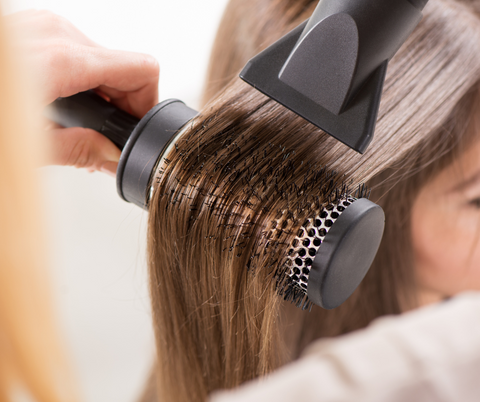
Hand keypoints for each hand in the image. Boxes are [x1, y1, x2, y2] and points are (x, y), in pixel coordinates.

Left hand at [6, 10, 159, 175]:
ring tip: (77, 118)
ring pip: (101, 57)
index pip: (141, 69)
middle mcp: (57, 33)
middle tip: (102, 133)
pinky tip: (62, 99)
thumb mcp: (29, 146)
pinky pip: (77, 50)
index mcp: (63, 60)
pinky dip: (81, 77)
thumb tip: (111, 157)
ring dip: (100, 90)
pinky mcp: (33, 27)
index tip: (133, 125)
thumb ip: (79, 151)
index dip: (146, 102)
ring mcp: (44, 25)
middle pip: (123, 65)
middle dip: (121, 102)